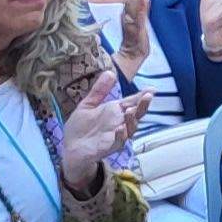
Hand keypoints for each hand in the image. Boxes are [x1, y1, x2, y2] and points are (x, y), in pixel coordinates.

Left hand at [59, 77, 142, 192]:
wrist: (70, 150)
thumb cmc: (80, 128)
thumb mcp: (87, 105)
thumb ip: (99, 91)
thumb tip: (110, 72)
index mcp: (115, 112)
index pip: (132, 102)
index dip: (142, 96)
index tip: (151, 89)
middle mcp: (119, 123)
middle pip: (136, 114)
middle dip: (143, 106)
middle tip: (147, 96)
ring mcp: (116, 135)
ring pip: (131, 128)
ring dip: (132, 119)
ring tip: (131, 110)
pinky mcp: (109, 147)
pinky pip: (119, 141)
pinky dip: (121, 135)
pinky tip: (120, 128)